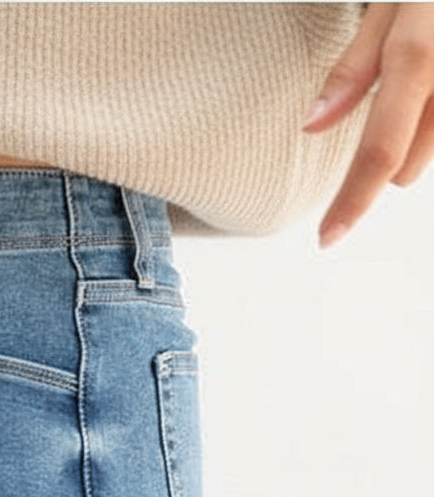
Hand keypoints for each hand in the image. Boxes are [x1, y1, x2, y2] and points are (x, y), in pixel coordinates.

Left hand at [302, 3, 433, 246]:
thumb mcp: (390, 0)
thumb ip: (354, 66)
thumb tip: (312, 126)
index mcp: (418, 56)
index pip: (381, 151)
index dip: (353, 201)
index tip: (327, 237)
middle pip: (409, 166)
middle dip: (391, 150)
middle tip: (391, 96)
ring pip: (432, 154)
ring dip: (420, 134)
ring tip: (424, 76)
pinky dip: (432, 121)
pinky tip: (430, 92)